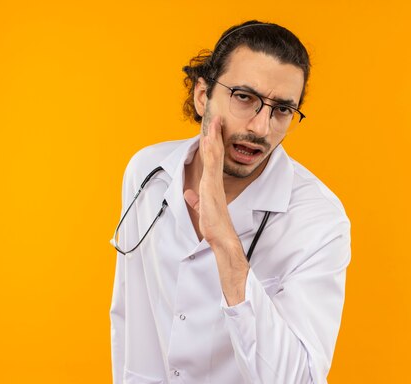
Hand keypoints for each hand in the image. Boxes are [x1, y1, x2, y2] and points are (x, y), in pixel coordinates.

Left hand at [184, 115, 235, 245]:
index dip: (214, 144)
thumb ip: (195, 200)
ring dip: (214, 138)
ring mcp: (214, 183)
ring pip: (215, 155)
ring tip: (215, 123)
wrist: (222, 236)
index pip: (213, 160)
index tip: (214, 131)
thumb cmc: (214, 225)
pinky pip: (212, 165)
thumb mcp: (201, 209)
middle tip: (217, 119)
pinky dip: (212, 151)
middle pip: (216, 153)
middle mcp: (215, 181)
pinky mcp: (212, 187)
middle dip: (216, 135)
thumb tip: (189, 194)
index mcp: (213, 185)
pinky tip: (211, 141)